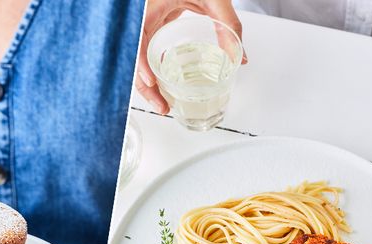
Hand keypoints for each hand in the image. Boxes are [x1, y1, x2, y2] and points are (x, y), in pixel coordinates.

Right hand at [136, 0, 245, 114]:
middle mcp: (140, 20)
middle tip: (163, 107)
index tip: (152, 81)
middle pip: (132, 60)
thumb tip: (238, 56)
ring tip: (163, 103)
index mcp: (147, 9)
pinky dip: (152, 70)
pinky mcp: (150, 27)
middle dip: (146, 88)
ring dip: (148, 84)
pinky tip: (163, 81)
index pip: (136, 43)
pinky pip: (144, 54)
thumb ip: (228, 24)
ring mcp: (143, 25)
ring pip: (136, 62)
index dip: (140, 64)